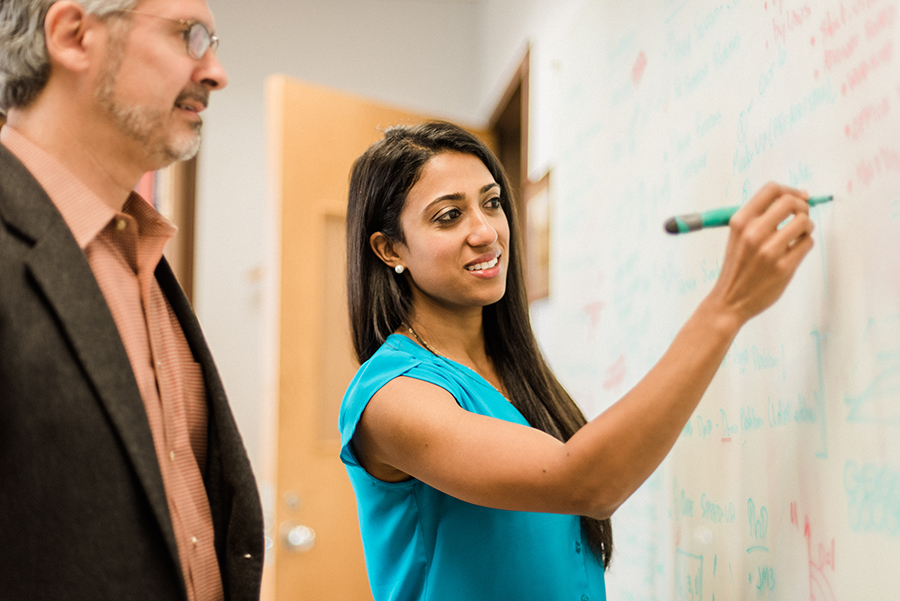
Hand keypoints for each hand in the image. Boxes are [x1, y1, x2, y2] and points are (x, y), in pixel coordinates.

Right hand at [707, 182, 814, 324]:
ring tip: (799, 235)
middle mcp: (753, 233)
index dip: (790, 190)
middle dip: (803, 206)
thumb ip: (758, 218)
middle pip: (790, 202)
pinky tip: (796, 250)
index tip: (799, 197)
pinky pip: (807, 243)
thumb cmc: (737, 267)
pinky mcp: (783, 267)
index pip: (771, 190)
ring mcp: (769, 251)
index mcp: (740, 222)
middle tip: (801, 216)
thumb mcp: (737, 236)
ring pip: (804, 222)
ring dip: (807, 226)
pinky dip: (806, 243)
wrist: (729, 300)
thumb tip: (794, 198)